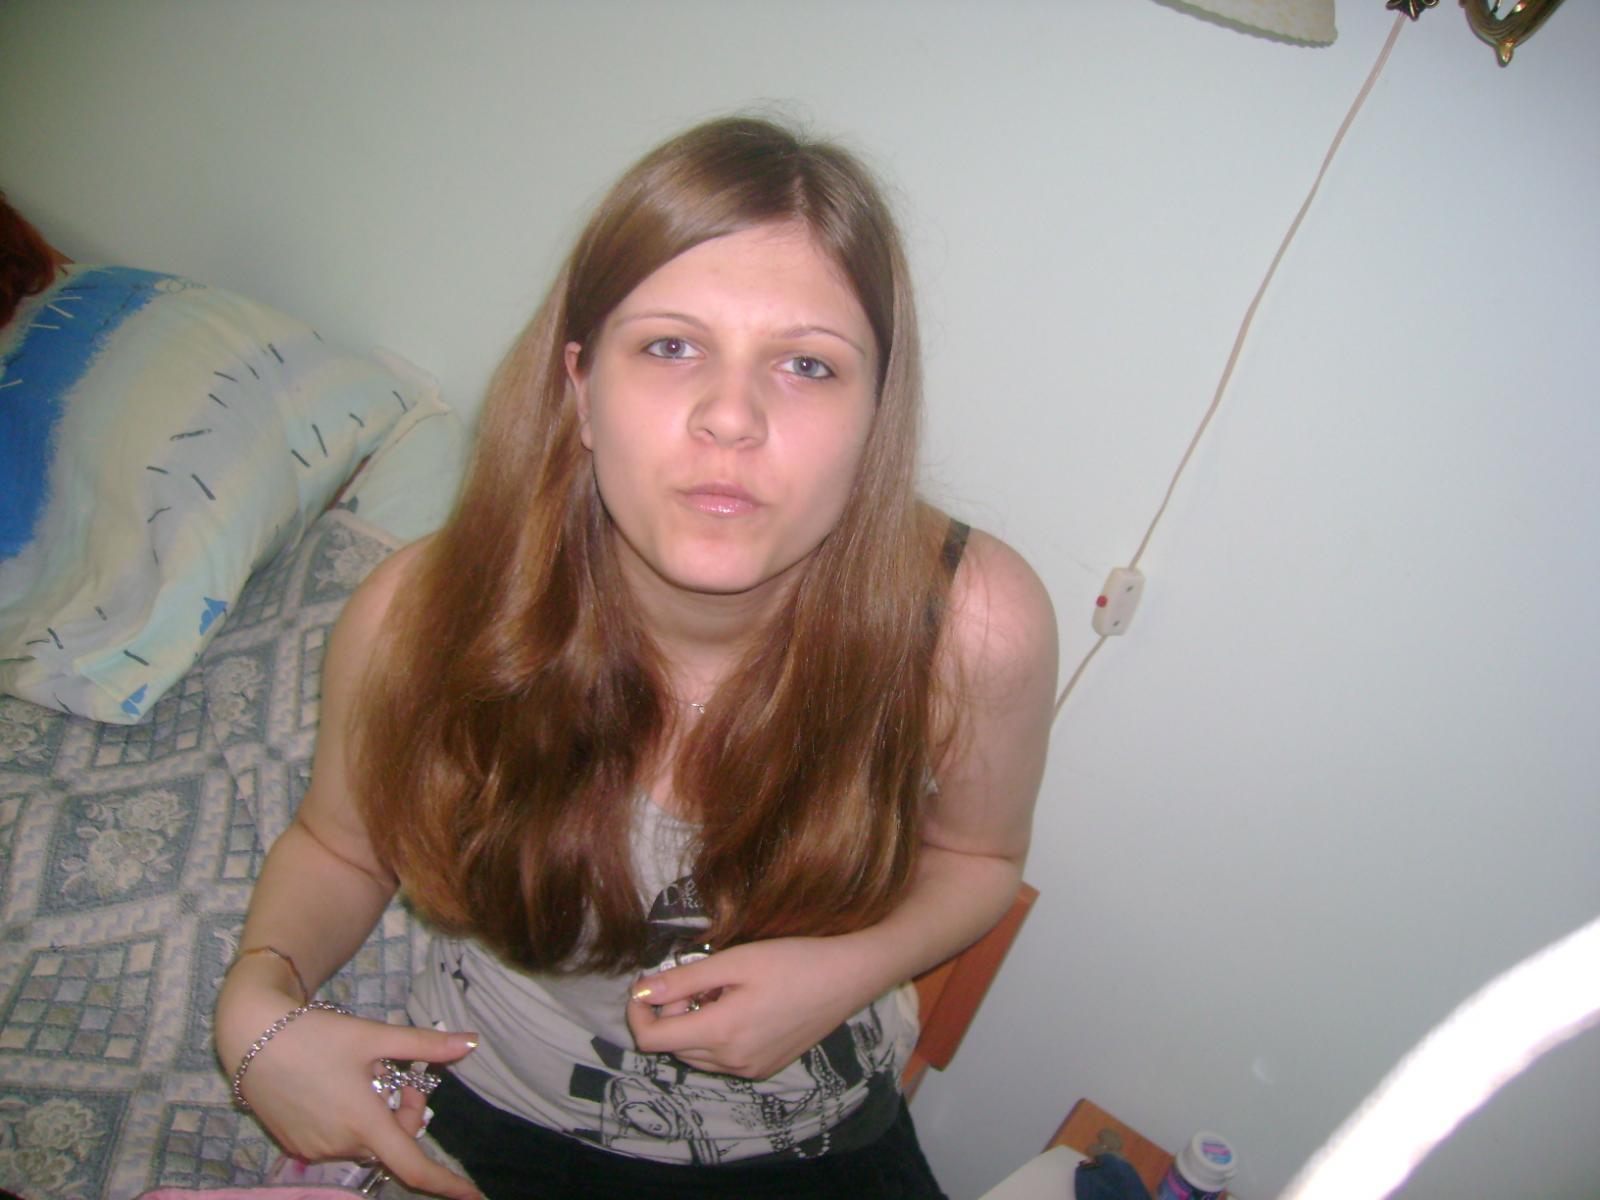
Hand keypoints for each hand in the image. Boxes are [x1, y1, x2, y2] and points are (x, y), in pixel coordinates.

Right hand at [227, 1001, 481, 1199]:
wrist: (252, 1036)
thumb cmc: (316, 1034)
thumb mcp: (374, 1035)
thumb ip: (424, 1044)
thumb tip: (472, 1042)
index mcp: (365, 1123)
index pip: (414, 1167)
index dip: (447, 1184)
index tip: (475, 1197)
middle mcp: (340, 1145)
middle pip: (392, 1143)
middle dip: (406, 1112)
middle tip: (398, 1071)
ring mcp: (314, 1150)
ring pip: (365, 1141)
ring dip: (377, 1116)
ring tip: (363, 1074)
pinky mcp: (294, 1146)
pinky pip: (338, 1141)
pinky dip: (350, 1122)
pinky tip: (337, 1087)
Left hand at [626, 937, 880, 1079]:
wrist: (845, 979)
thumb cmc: (791, 961)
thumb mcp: (734, 961)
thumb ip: (683, 979)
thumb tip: (641, 991)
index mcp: (721, 1033)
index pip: (651, 1040)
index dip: (638, 1013)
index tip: (647, 985)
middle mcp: (732, 1062)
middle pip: (673, 1047)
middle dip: (670, 1013)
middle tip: (696, 978)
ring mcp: (750, 1070)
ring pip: (696, 1055)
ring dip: (692, 1025)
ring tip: (720, 991)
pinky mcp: (764, 1069)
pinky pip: (721, 1059)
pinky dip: (716, 1036)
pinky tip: (740, 1007)